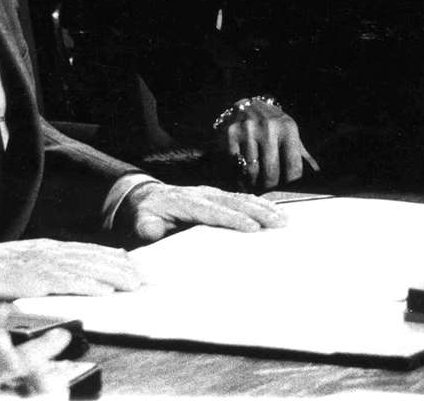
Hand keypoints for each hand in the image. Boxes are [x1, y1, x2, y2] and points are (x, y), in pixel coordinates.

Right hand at [0, 238, 140, 302]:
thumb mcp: (24, 264)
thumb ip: (47, 267)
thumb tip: (72, 275)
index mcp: (47, 247)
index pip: (88, 249)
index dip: (113, 256)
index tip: (134, 264)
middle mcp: (48, 251)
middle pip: (93, 256)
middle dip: (121, 267)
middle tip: (143, 277)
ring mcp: (40, 263)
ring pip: (85, 267)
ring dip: (112, 275)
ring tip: (132, 283)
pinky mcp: (31, 279)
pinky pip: (64, 282)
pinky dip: (87, 285)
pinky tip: (103, 290)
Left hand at [118, 181, 285, 242]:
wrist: (145, 196)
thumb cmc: (146, 214)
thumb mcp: (140, 222)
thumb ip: (147, 227)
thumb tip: (154, 231)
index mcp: (185, 202)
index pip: (212, 211)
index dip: (232, 219)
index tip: (252, 228)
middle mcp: (202, 193)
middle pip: (233, 201)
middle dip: (257, 212)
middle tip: (278, 223)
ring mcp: (211, 192)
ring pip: (240, 198)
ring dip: (263, 207)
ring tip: (283, 218)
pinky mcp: (217, 195)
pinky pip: (240, 198)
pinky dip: (258, 203)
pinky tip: (273, 211)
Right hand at [218, 98, 319, 189]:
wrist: (246, 106)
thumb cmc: (272, 126)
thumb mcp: (289, 134)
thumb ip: (302, 156)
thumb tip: (318, 176)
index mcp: (288, 128)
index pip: (293, 168)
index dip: (290, 185)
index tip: (285, 190)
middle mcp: (269, 127)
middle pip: (271, 173)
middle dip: (269, 187)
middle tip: (267, 191)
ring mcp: (249, 129)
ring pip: (252, 172)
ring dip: (252, 184)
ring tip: (254, 186)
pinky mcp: (231, 133)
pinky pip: (235, 165)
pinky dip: (238, 176)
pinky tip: (241, 177)